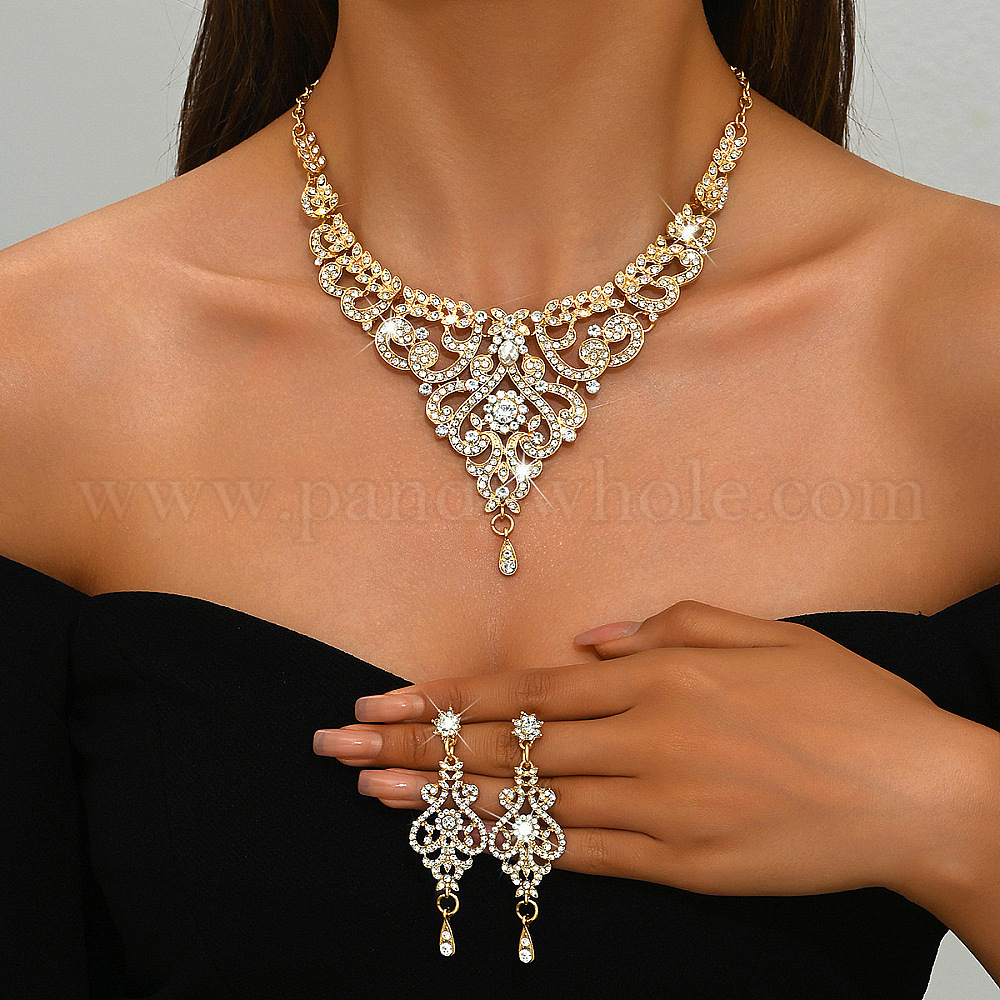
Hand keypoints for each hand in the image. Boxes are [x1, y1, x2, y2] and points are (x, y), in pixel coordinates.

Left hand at [312, 600, 987, 899]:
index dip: (445, 695)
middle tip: (338, 749)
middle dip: (413, 745)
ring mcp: (658, 807)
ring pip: (527, 802)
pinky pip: (581, 856)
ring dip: (442, 798)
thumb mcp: (758, 634)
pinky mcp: (680, 864)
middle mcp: (644, 737)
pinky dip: (517, 848)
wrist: (914, 793)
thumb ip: (663, 627)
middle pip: (505, 744)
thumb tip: (587, 638)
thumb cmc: (841, 701)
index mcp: (658, 674)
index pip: (523, 686)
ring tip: (370, 796)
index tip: (381, 699)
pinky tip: (461, 843)